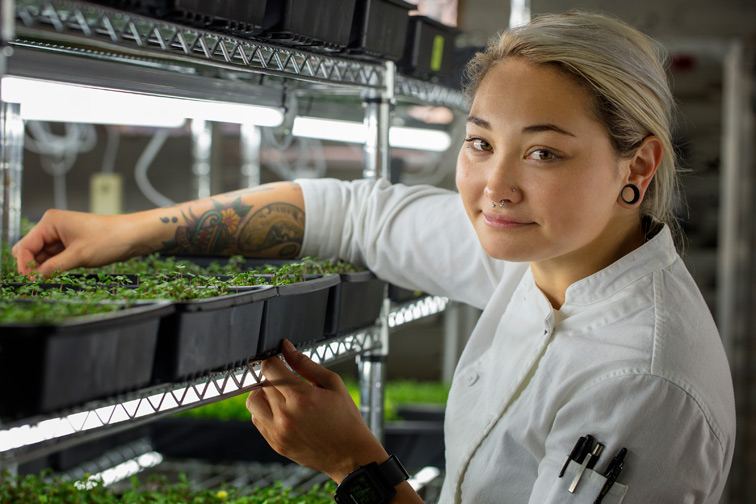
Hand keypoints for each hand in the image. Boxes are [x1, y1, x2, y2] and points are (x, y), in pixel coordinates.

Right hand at [11, 209, 141, 276]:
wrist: (133, 236)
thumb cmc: (110, 238)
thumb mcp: (79, 255)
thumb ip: (54, 268)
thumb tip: (35, 278)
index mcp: (51, 222)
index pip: (26, 246)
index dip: (25, 265)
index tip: (30, 282)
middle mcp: (53, 227)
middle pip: (30, 251)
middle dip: (32, 267)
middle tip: (38, 284)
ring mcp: (62, 236)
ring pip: (42, 256)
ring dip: (44, 269)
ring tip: (49, 282)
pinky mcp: (70, 245)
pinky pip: (54, 258)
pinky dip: (53, 268)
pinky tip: (56, 276)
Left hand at [246, 340, 388, 481]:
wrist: (350, 455)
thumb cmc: (346, 417)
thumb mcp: (332, 384)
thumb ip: (305, 364)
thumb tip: (285, 347)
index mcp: (301, 397)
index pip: (269, 368)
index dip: (274, 360)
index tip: (280, 362)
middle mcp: (285, 415)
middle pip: (260, 383)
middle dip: (273, 378)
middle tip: (289, 381)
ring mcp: (278, 432)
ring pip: (252, 402)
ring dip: (263, 395)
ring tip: (282, 397)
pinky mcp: (275, 444)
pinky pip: (257, 421)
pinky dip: (265, 412)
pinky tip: (283, 412)